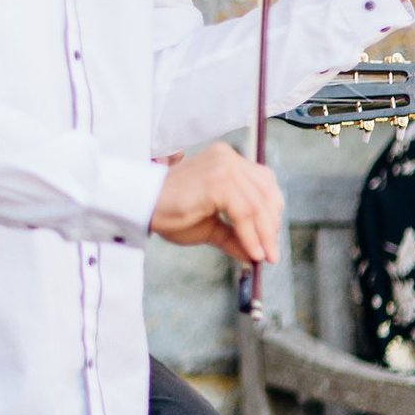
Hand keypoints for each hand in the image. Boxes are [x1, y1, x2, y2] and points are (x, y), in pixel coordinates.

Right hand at [151, 141, 283, 265]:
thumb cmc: (170, 213)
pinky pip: (243, 212)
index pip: (264, 183)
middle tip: (271, 253)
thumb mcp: (210, 226)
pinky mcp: (218, 181)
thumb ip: (234, 236)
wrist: (142, 207)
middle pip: (265, 192)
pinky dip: (251, 235)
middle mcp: (229, 158)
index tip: (271, 239)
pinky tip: (252, 251)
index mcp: (228, 162)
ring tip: (263, 256)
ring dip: (263, 234)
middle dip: (270, 226)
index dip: (272, 212)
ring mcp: (224, 166)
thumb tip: (255, 256)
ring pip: (257, 203)